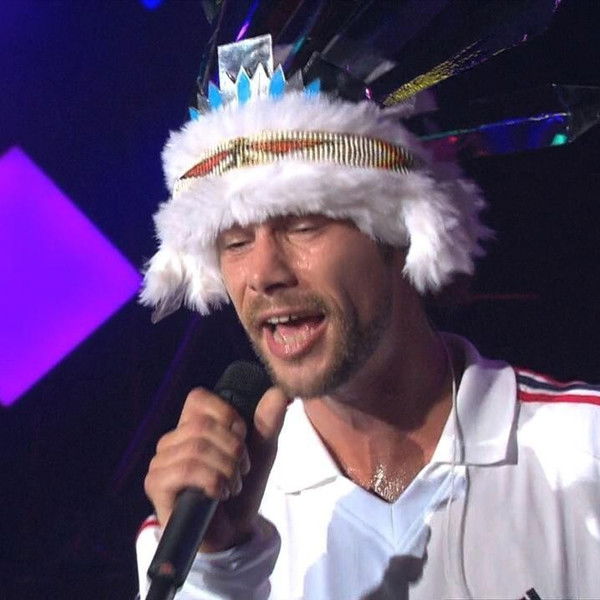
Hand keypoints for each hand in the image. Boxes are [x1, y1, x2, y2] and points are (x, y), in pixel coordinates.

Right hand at [144, 385, 287, 551]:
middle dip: (233, 449)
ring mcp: (160, 463)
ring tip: (233, 486)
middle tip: (242, 471)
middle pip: (202, 425)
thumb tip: (278, 393)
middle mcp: (171, 441)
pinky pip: (186, 470)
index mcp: (191, 427)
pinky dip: (213, 481)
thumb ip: (268, 424)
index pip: (198, 398)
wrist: (232, 533)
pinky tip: (219, 494)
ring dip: (226, 469)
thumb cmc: (241, 490)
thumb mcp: (261, 454)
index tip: (242, 438)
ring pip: (196, 447)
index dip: (226, 415)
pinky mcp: (156, 485)